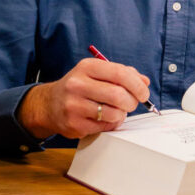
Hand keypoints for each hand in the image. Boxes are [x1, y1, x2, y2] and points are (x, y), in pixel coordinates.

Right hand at [18, 57, 151, 139]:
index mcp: (86, 67)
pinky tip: (104, 118)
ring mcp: (74, 105)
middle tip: (132, 104)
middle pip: (118, 95)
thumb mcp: (96, 73)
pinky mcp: (74, 124)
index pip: (120, 73)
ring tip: (117, 111)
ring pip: (113, 113)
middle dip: (132, 102)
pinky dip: (111, 124)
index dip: (137, 85)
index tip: (144, 92)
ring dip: (122, 114)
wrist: (49, 104)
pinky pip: (105, 127)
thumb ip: (122, 74)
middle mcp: (77, 84)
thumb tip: (144, 81)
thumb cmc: (79, 87)